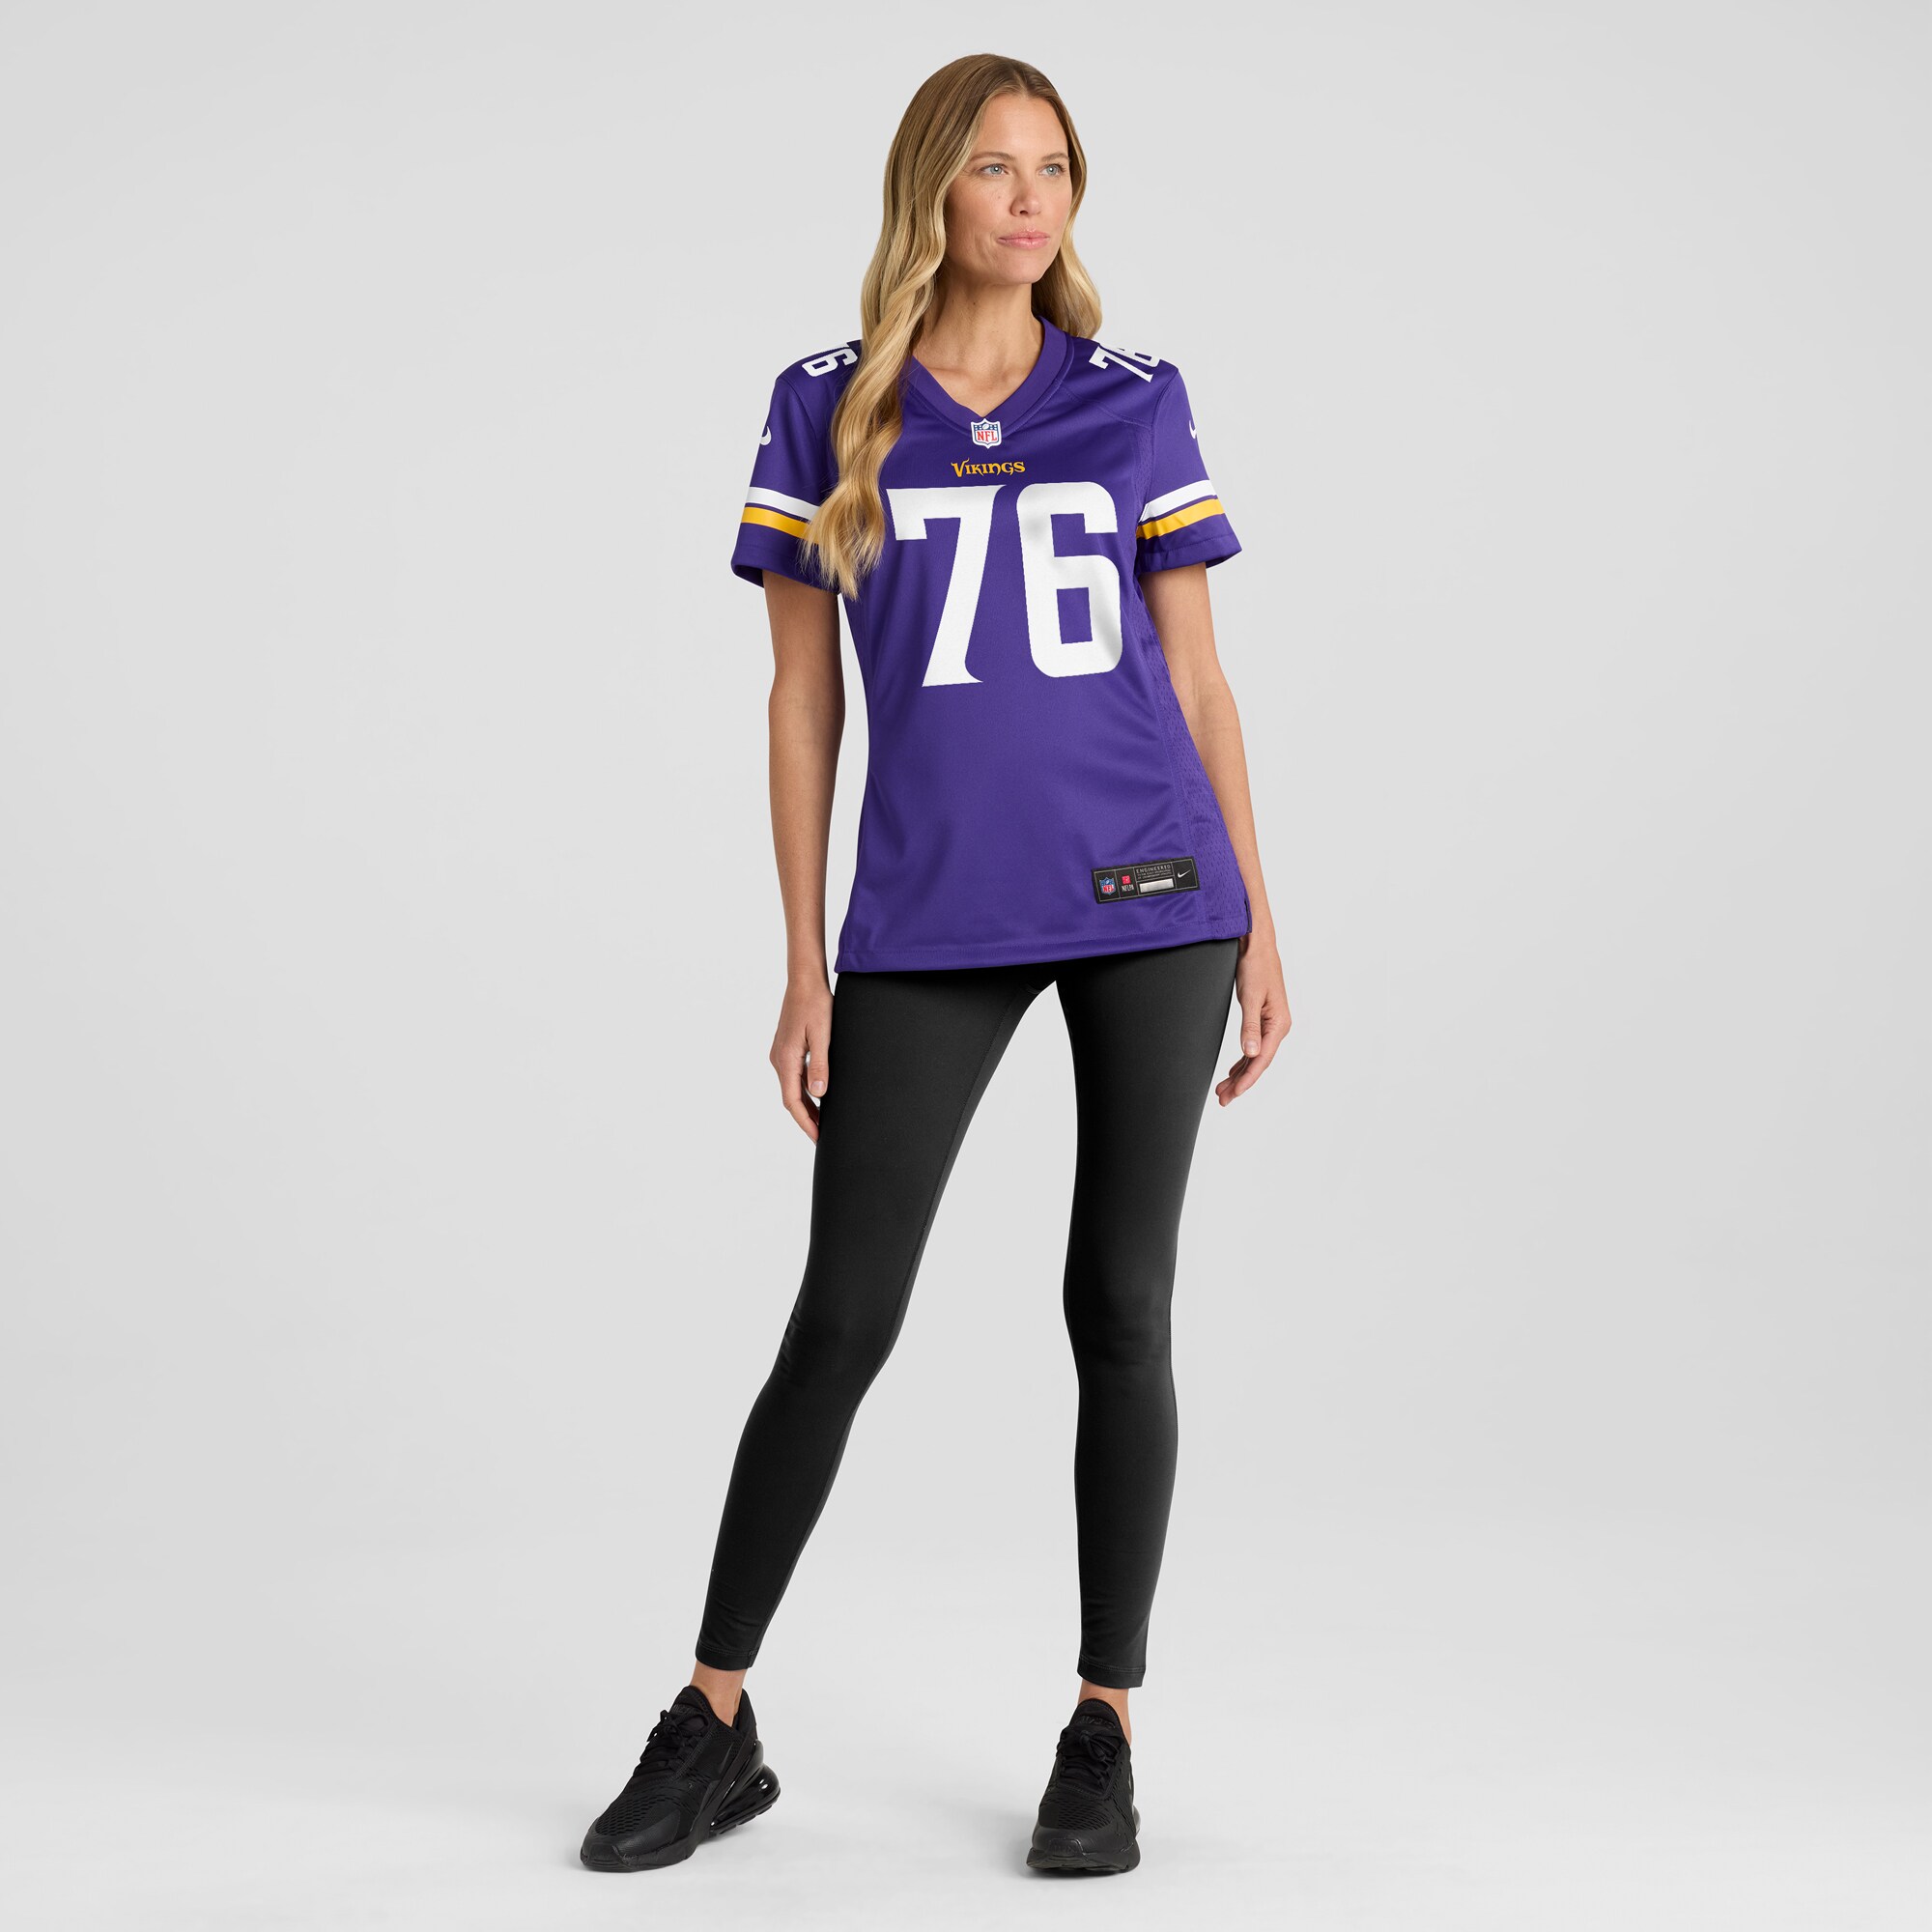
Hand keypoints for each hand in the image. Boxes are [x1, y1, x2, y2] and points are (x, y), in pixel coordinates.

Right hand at [770, 975, 833, 1140]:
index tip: (818, 1137)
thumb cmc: (816, 1004)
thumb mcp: (823, 1035)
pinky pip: (793, 1077)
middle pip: (790, 1099)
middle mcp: (779, 1059)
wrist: (804, 982)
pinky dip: (804, 1091)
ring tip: (822, 1121)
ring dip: (805, 1106)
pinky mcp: (785, 1049)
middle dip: (806, 1119)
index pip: (793, 1101)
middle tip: (822, 1136)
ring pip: (791, 1088)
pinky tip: (817, 1095)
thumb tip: (819, 1093)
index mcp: (786, 1059)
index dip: (805, 1122)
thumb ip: (820, 1065)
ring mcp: (780, 1054)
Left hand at [1215, 930, 1288, 1104]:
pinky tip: (1234, 1071)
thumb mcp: (1251, 997)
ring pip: (1255, 1056)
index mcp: (1278, 1024)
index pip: (1262, 1059)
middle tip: (1222, 1099)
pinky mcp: (1263, 1018)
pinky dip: (1243, 1060)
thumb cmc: (1256, 966)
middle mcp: (1278, 1027)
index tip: (1233, 1094)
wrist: (1257, 944)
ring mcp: (1271, 1023)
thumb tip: (1250, 1053)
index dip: (1247, 1079)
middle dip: (1240, 1082)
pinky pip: (1254, 1046)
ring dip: (1240, 1074)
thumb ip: (1250, 1026)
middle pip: (1258, 1062)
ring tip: (1223, 1090)